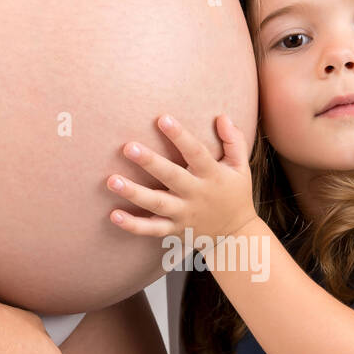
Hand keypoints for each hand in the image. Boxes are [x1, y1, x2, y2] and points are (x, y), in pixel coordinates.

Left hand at [106, 113, 257, 245]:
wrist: (236, 236)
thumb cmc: (235, 194)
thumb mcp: (241, 167)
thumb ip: (234, 141)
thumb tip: (222, 117)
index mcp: (212, 175)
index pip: (196, 152)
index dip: (180, 136)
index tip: (162, 118)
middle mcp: (196, 194)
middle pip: (171, 177)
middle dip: (150, 162)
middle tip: (129, 147)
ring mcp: (183, 214)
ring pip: (156, 203)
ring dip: (134, 192)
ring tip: (112, 181)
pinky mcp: (174, 230)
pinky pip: (152, 229)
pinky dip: (133, 225)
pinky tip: (114, 215)